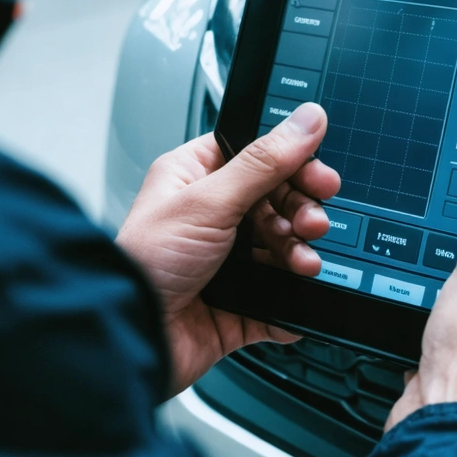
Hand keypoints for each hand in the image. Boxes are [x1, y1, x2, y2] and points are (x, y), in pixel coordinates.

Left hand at [117, 103, 339, 394]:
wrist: (137, 336)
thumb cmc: (145, 263)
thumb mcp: (208, 201)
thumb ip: (263, 162)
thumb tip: (306, 120)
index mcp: (194, 178)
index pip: (256, 155)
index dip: (292, 163)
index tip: (320, 175)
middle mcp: (210, 215)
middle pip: (277, 201)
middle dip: (302, 211)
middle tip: (313, 221)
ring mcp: (226, 258)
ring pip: (283, 246)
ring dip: (301, 251)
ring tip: (303, 261)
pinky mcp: (240, 298)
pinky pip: (280, 291)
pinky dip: (295, 292)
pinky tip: (298, 288)